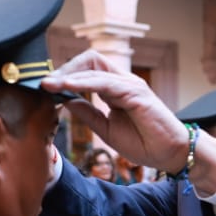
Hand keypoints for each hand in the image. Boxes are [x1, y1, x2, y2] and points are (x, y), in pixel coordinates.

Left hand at [41, 51, 187, 173]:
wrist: (171, 155)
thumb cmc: (144, 144)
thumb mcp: (106, 130)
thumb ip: (88, 113)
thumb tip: (65, 101)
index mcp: (115, 89)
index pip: (87, 70)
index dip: (65, 75)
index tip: (45, 88)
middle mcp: (123, 82)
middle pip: (89, 60)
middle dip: (64, 69)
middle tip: (44, 84)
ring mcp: (130, 84)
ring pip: (94, 67)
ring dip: (68, 75)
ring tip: (48, 85)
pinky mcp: (136, 93)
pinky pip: (105, 82)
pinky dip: (84, 83)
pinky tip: (67, 88)